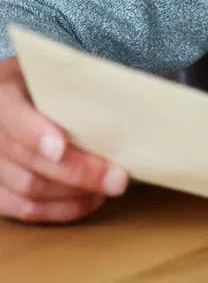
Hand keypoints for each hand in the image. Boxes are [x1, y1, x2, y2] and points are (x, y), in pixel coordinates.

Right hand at [0, 54, 127, 222]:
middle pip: (27, 159)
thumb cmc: (47, 82)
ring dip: (73, 193)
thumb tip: (120, 106)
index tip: (60, 148)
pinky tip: (90, 200)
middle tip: (117, 178)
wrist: (20, 95)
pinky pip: (24, 209)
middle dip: (76, 172)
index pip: (14, 116)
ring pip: (28, 188)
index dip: (36, 134)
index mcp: (3, 94)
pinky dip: (61, 210)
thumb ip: (75, 87)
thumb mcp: (56, 72)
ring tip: (109, 187)